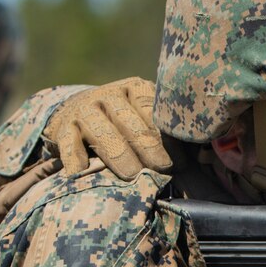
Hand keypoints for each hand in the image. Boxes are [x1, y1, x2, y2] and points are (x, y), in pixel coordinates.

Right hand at [44, 77, 170, 179]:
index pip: (155, 113)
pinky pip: (69, 145)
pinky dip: (76, 160)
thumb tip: (203, 170)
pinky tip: (83, 174)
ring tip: (134, 177)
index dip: (169, 140)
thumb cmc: (125, 123)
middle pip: (133, 126)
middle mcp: (109, 95)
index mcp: (136, 89)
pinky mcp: (62, 128)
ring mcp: (84, 110)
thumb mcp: (146, 121)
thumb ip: (172, 140)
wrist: (76, 112)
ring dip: (121, 158)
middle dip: (150, 151)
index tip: (180, 163)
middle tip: (163, 171)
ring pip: (105, 135)